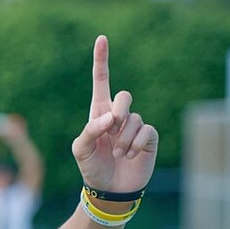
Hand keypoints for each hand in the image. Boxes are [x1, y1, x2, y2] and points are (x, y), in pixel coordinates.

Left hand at [72, 35, 157, 193]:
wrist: (110, 189)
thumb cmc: (92, 168)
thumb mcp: (81, 150)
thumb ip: (90, 131)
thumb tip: (111, 118)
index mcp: (98, 113)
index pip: (101, 82)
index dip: (101, 61)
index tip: (101, 38)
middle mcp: (118, 115)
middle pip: (124, 96)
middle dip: (118, 112)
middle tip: (111, 130)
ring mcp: (134, 125)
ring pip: (132, 119)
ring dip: (121, 139)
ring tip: (117, 154)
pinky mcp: (148, 136)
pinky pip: (145, 131)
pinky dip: (134, 145)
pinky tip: (129, 156)